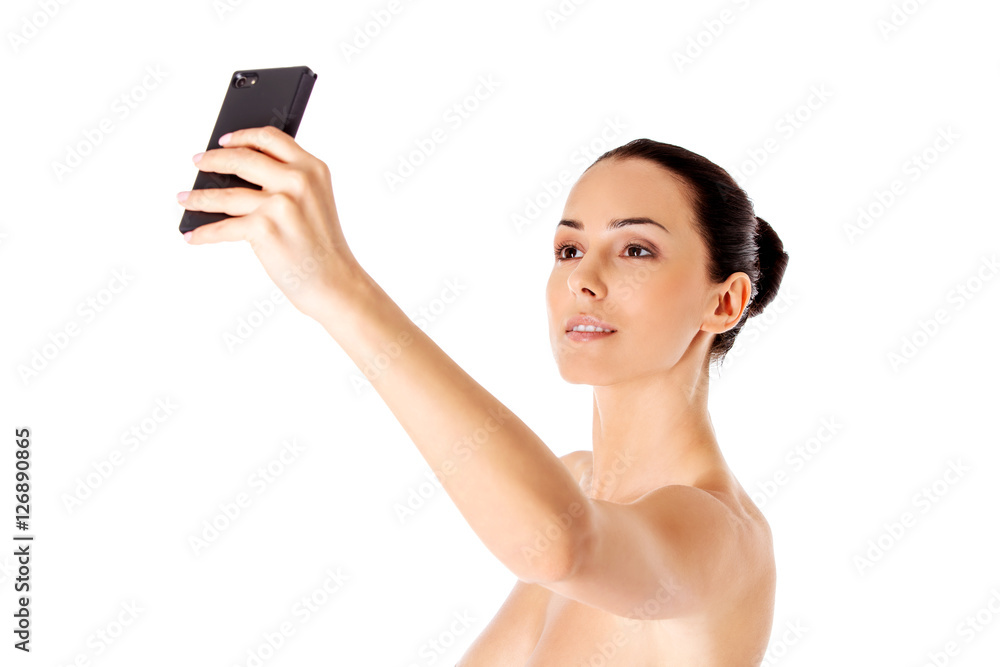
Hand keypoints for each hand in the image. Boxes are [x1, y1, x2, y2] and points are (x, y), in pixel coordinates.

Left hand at [178, 125, 360, 321]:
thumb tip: (237, 174)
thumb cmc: (323, 247)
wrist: (334, 281)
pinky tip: (194, 235)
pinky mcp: (264, 228)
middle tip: (199, 163)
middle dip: (213, 159)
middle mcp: (297, 181)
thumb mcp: (316, 201)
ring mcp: (280, 204)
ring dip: (199, 198)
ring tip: (186, 198)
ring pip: (226, 194)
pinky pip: (223, 228)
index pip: (270, 138)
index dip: (243, 136)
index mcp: (312, 169)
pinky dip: (204, 233)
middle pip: (242, 158)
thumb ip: (288, 180)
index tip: (225, 140)